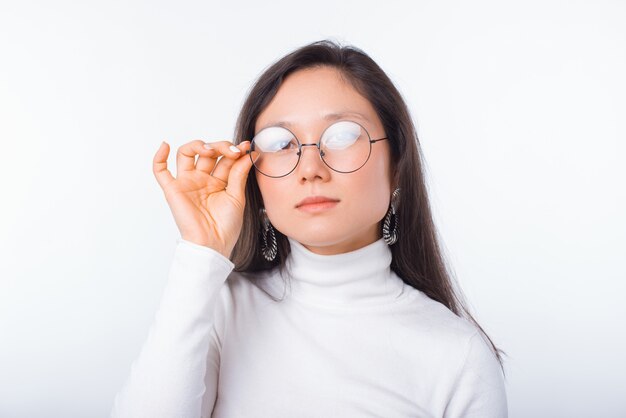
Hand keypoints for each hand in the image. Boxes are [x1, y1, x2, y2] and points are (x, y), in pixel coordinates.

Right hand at [152, 139, 253, 257]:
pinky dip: (159, 157)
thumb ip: (239, 174)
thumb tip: (249, 153)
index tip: (247, 147)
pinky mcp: (173, 190)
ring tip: (211, 150)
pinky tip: (165, 146)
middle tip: (234, 151)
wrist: (213, 244)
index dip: (235, 150)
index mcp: (219, 181)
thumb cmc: (226, 226)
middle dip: (221, 146)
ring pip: (187, 153)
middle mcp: (202, 179)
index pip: (225, 158)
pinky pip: (160, 171)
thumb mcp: (237, 196)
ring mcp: (187, 182)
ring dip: (198, 145)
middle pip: (207, 152)